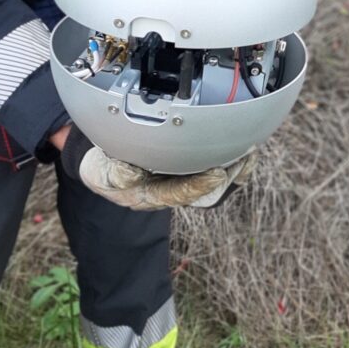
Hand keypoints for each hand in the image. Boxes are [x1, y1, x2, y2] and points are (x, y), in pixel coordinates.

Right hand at [60, 126, 256, 209]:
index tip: (218, 174)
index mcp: (149, 195)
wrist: (100, 165)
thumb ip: (115, 173)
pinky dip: (227, 162)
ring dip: (231, 171)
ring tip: (248, 156)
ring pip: (212, 185)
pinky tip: (239, 152)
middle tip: (245, 161)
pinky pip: (211, 172)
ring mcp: (178, 183)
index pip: (180, 193)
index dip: (200, 185)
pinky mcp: (184, 173)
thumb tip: (131, 173)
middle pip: (205, 194)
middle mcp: (168, 192)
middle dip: (227, 179)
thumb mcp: (101, 170)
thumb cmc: (102, 167)